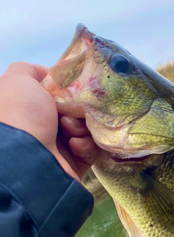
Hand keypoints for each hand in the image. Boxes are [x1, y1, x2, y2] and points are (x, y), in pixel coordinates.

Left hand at [0, 62, 99, 180]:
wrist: (28, 156)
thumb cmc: (21, 114)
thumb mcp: (18, 80)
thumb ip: (29, 71)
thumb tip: (47, 73)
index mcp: (31, 111)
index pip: (58, 97)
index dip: (67, 92)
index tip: (72, 90)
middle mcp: (44, 129)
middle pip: (75, 112)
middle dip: (76, 109)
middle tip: (70, 111)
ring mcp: (59, 149)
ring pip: (85, 130)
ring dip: (80, 127)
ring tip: (68, 130)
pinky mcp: (74, 165)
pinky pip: (91, 151)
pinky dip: (85, 145)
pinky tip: (74, 146)